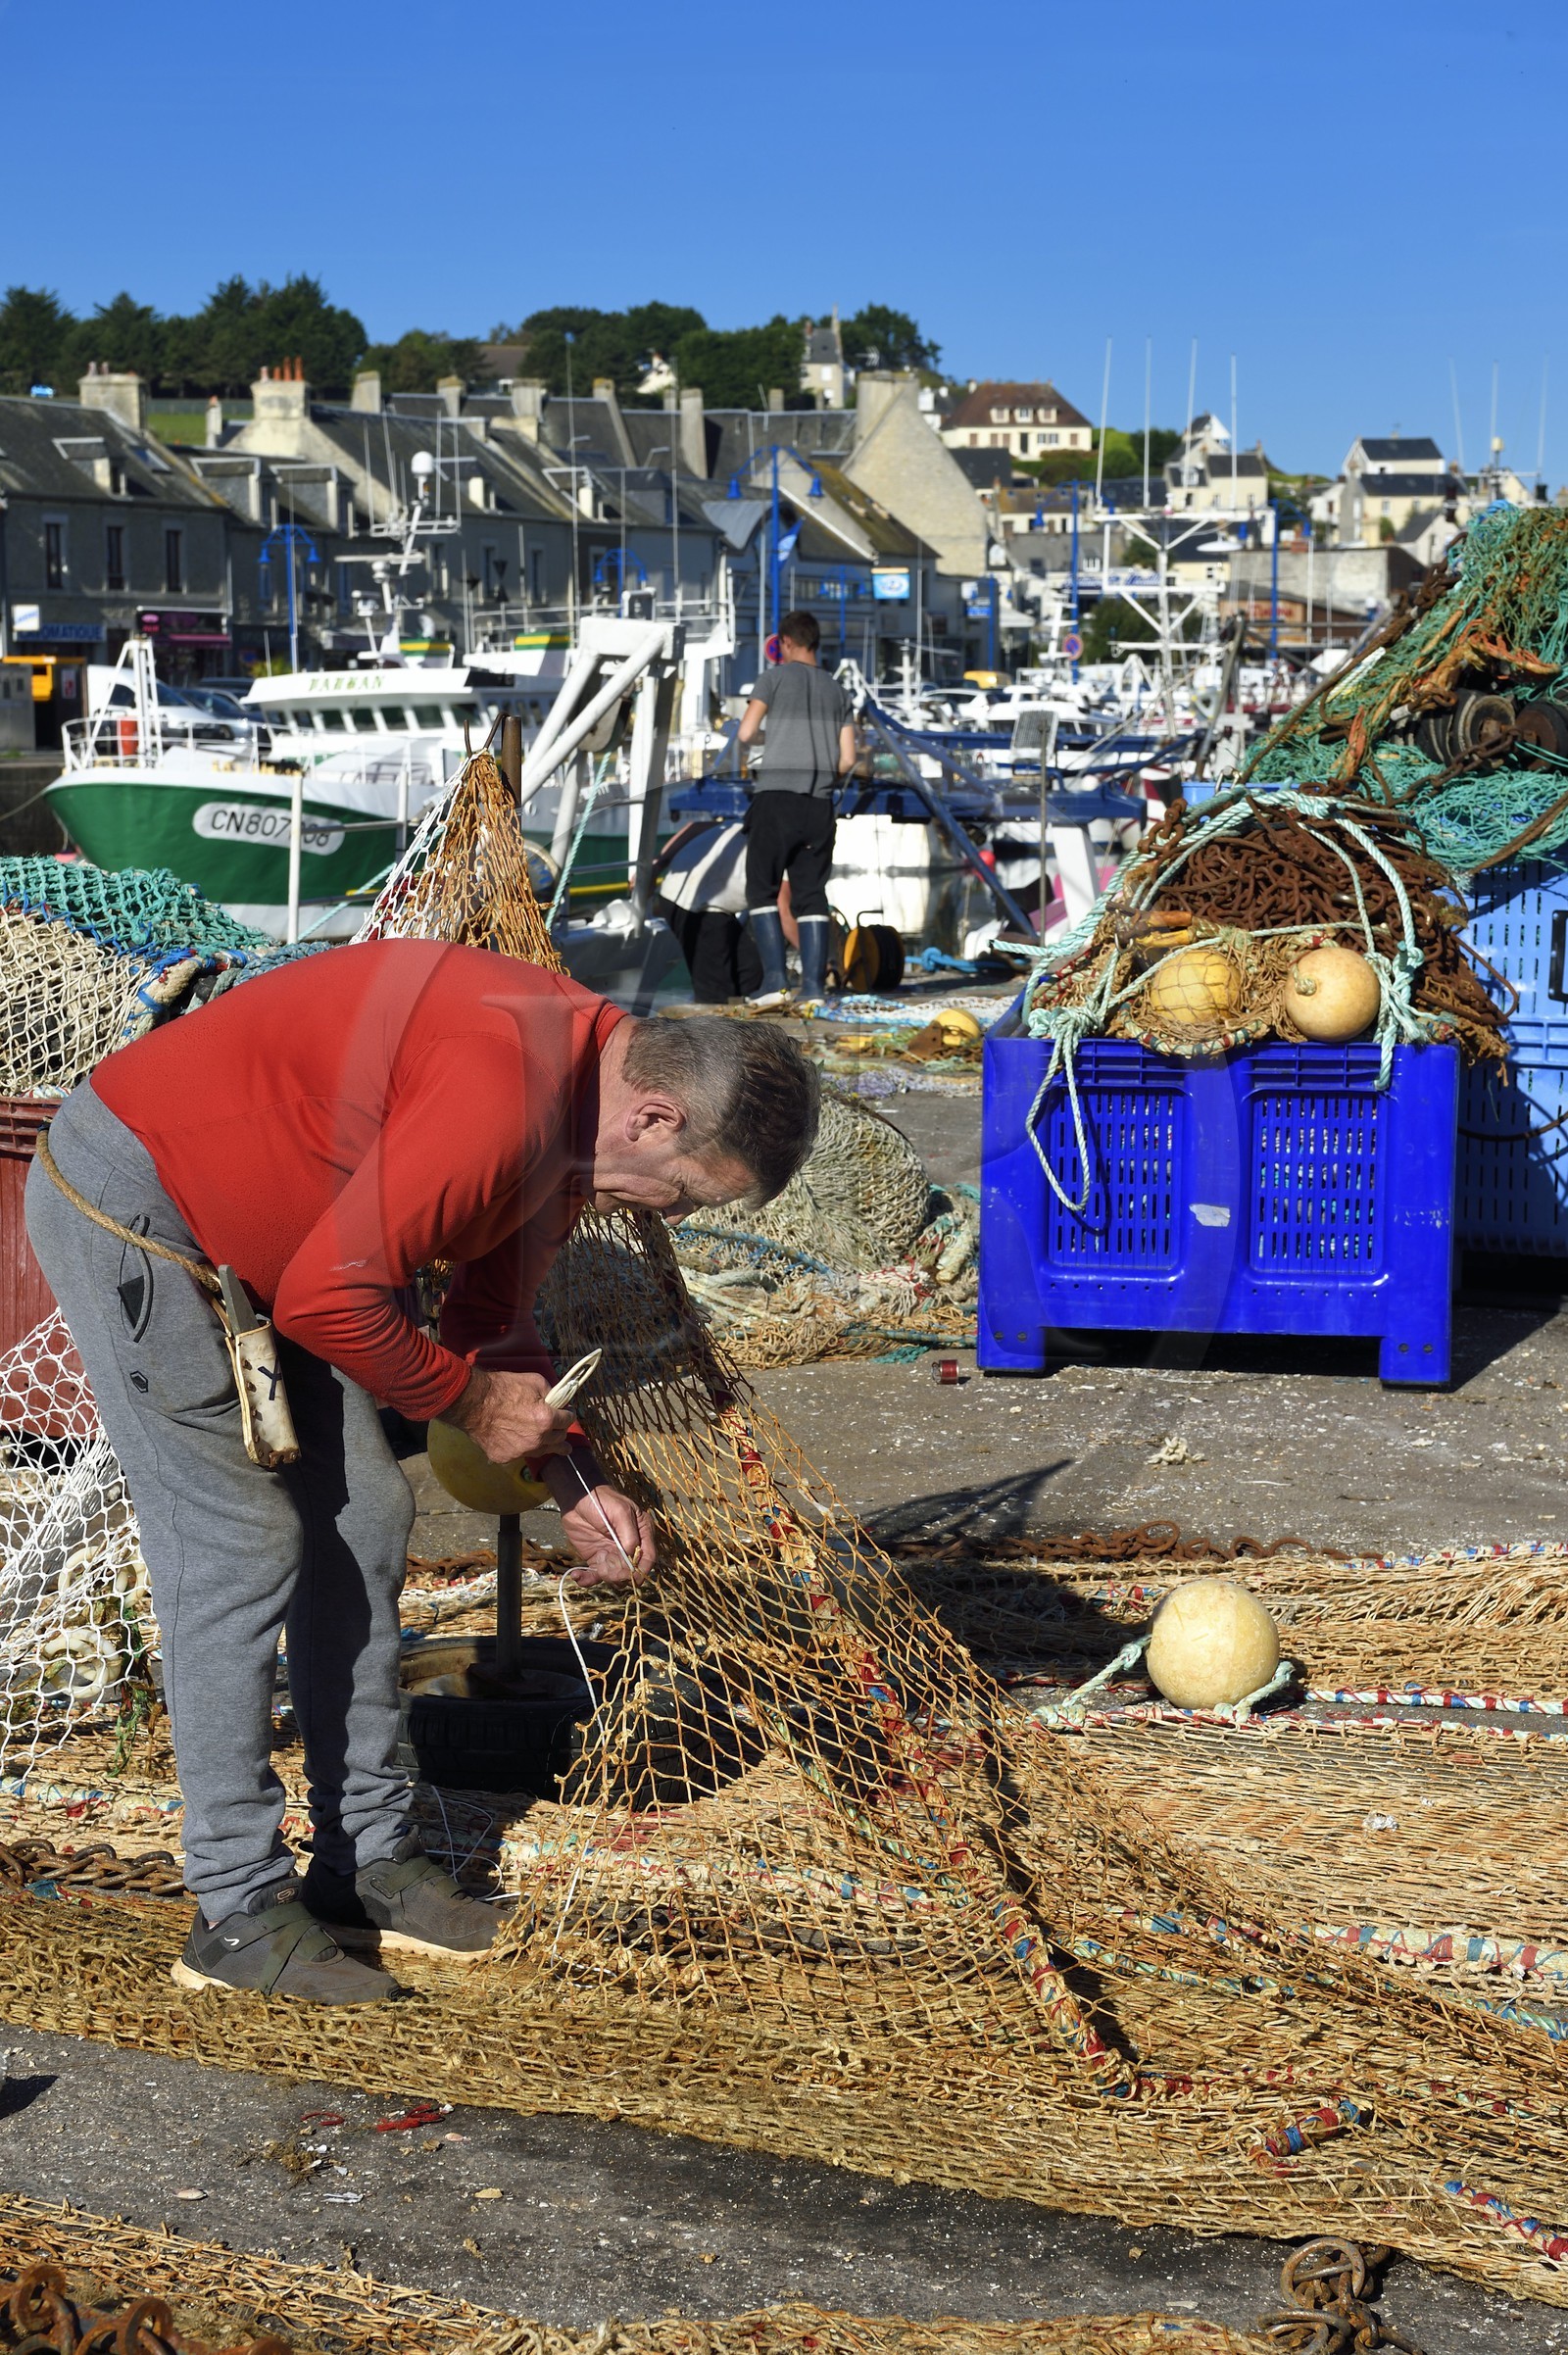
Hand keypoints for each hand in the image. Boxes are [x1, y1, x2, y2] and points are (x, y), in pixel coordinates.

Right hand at [445, 1368, 571, 1464]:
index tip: (567, 1413)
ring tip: (559, 1448)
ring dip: (548, 1445)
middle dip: (561, 1431)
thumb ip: (551, 1393)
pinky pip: (520, 1454)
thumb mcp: (534, 1381)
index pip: (568, 1420)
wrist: (474, 1402)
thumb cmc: (503, 1389)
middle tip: (559, 1428)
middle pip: (559, 1439)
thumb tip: (558, 1401)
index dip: (569, 1414)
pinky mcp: (505, 1457)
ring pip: (542, 1450)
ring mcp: (521, 1451)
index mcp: (547, 1420)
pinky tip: (521, 1441)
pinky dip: (522, 1448)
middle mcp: (537, 1439)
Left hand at [546, 1463, 655, 1586]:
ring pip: (614, 1577)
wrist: (577, 1500)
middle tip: (605, 1569)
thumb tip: (631, 1557)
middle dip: (620, 1575)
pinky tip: (578, 1575)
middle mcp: (630, 1547)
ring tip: (592, 1570)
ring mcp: (613, 1555)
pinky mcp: (596, 1559)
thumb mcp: (620, 1513)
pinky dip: (587, 1580)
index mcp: (642, 1534)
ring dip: (603, 1578)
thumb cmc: (602, 1501)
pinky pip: (594, 1576)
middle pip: (631, 1571)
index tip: (630, 1576)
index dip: (641, 1569)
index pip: (648, 1557)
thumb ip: (629, 1535)